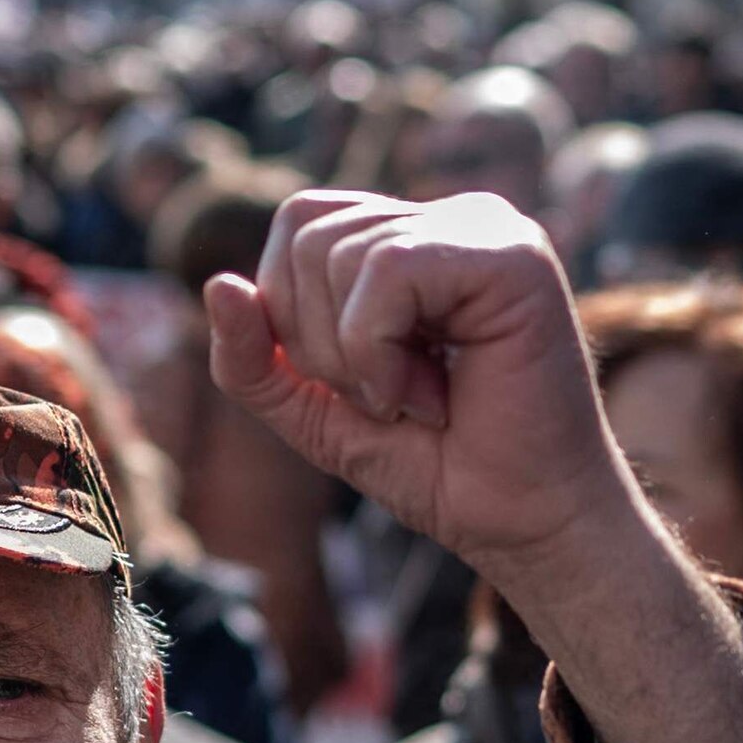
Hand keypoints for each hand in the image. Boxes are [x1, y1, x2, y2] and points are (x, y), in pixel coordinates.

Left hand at [210, 188, 742, 742]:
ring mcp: (486, 226)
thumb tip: (216, 284)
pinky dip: (381, 353)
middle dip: (318, 342)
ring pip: (336, 252)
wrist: (525, 525)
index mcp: (413, 237)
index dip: (292, 314)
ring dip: (354, 358)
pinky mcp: (510, 254)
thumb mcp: (316, 412)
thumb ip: (254, 359)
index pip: (299, 223)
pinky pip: (386, 270)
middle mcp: (452, 217)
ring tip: (420, 399)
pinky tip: (434, 396)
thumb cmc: (440, 468)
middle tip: (392, 398)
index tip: (363, 384)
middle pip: (305, 230)